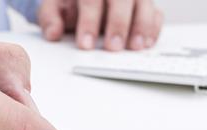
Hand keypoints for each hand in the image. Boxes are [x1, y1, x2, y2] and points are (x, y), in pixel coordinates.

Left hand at [38, 0, 163, 50]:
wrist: (79, 0)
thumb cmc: (69, 3)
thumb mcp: (53, 6)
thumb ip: (50, 17)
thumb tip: (52, 33)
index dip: (89, 22)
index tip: (85, 45)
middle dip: (118, 23)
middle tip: (113, 48)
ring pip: (144, 3)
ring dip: (141, 26)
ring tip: (134, 47)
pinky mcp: (146, 5)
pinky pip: (156, 14)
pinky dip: (153, 29)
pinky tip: (146, 43)